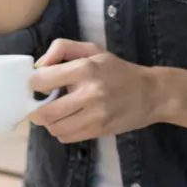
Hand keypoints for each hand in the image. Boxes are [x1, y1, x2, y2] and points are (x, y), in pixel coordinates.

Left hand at [28, 39, 162, 142]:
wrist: (152, 94)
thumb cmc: (118, 71)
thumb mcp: (94, 50)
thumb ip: (62, 48)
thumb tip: (38, 66)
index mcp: (86, 68)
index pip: (40, 81)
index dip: (34, 85)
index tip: (41, 86)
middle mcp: (90, 92)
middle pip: (44, 112)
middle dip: (38, 110)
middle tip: (44, 105)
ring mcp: (95, 114)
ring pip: (54, 128)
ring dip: (52, 122)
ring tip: (61, 113)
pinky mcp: (99, 130)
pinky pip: (66, 137)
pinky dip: (64, 131)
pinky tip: (74, 121)